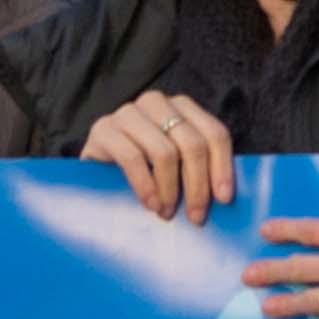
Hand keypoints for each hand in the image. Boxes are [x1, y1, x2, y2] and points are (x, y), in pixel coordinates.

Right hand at [84, 90, 234, 222]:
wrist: (93, 169)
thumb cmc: (143, 169)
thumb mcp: (175, 164)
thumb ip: (197, 168)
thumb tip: (225, 197)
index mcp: (182, 106)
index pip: (214, 133)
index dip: (223, 167)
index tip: (224, 199)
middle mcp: (157, 103)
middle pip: (192, 144)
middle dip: (197, 185)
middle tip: (195, 216)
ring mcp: (128, 113)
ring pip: (164, 152)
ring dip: (170, 189)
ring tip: (167, 213)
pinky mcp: (103, 129)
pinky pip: (132, 158)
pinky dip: (145, 186)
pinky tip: (150, 204)